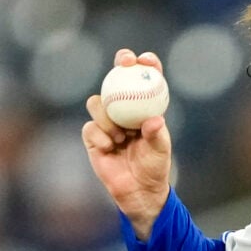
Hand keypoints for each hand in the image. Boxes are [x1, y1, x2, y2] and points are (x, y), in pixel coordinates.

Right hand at [82, 49, 172, 236]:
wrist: (138, 191)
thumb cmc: (154, 167)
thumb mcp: (160, 151)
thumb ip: (157, 135)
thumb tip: (155, 120)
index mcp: (143, 108)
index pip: (144, 79)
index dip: (145, 64)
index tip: (145, 59)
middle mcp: (123, 110)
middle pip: (117, 79)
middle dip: (120, 64)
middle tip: (124, 63)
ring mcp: (106, 122)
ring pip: (98, 103)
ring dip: (108, 116)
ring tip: (121, 136)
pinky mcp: (93, 137)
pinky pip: (90, 128)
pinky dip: (101, 136)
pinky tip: (111, 148)